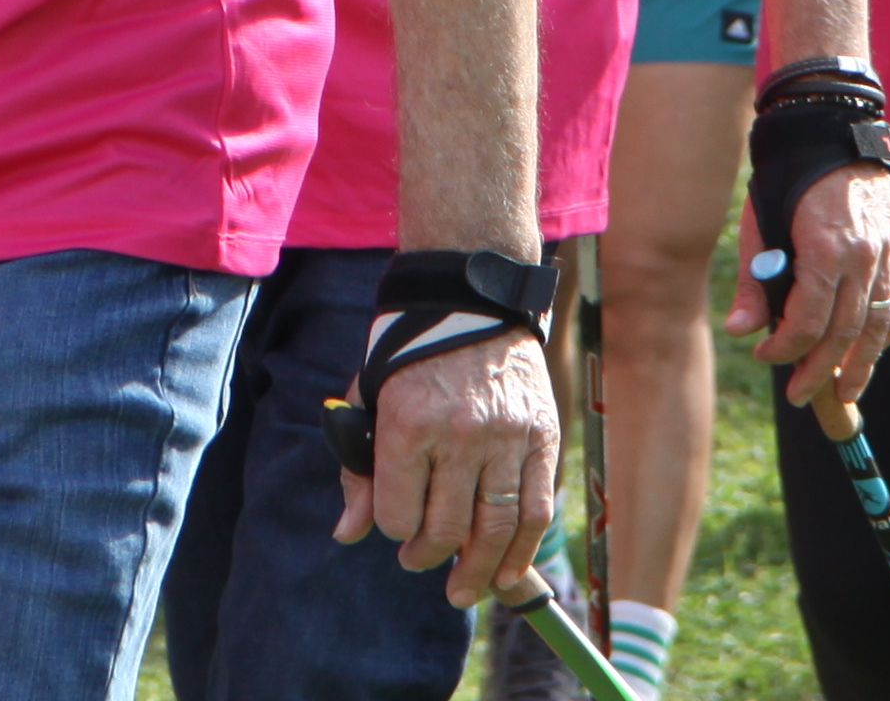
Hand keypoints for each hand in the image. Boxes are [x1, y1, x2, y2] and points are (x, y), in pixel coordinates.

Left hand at [333, 327, 557, 604]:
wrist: (469, 300)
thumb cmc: (408, 353)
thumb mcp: (368, 399)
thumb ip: (359, 470)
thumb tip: (347, 534)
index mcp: (408, 423)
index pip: (398, 513)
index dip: (393, 529)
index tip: (394, 528)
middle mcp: (459, 434)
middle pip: (447, 528)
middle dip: (429, 557)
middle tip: (420, 563)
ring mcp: (506, 438)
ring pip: (495, 527)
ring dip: (479, 571)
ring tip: (463, 591)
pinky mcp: (542, 439)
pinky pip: (535, 509)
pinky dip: (523, 548)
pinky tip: (507, 571)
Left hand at [727, 162, 889, 407]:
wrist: (832, 131)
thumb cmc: (786, 180)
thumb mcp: (758, 224)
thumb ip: (752, 281)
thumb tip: (739, 331)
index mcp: (824, 247)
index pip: (810, 321)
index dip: (787, 348)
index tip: (767, 357)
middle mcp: (864, 255)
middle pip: (846, 332)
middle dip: (821, 371)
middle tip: (800, 396)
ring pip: (880, 325)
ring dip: (862, 364)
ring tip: (844, 392)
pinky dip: (888, 332)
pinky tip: (872, 351)